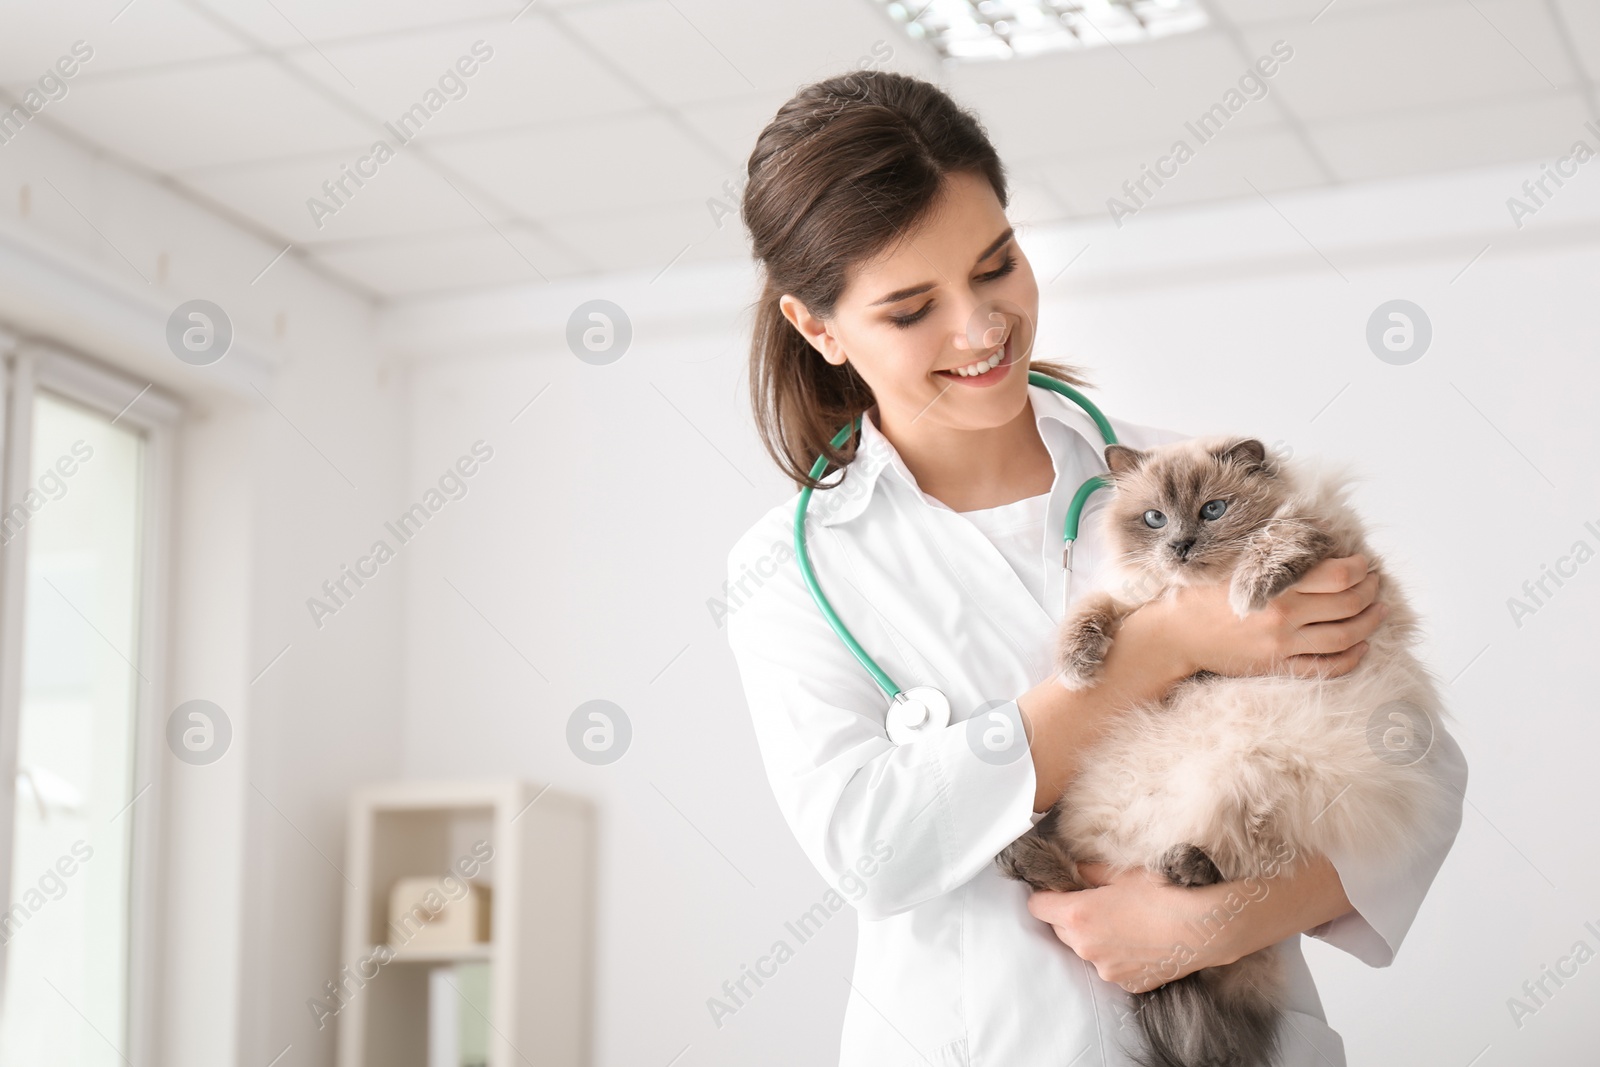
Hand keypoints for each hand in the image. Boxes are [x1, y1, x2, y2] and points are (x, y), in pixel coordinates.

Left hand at [1026, 861, 1238, 993]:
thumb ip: (1090, 871)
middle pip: (1059, 929)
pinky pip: (1110, 966)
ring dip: (1094, 937)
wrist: (1202, 928)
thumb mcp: (1122, 873)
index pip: (1037, 906)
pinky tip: (1139, 940)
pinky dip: (1117, 955)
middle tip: (1096, 902)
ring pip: (1085, 949)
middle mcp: (1085, 946)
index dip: (1046, 895)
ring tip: (1124, 922)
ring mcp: (1105, 969)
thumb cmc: (1163, 894)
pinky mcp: (1126, 983)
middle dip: (1069, 915)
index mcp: (1077, 915)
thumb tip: (1076, 869)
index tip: (1059, 889)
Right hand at [1150, 554, 1386, 680]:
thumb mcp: (1235, 564)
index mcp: (1275, 587)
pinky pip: (1326, 667)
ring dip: (1369, 622)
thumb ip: (1273, 555)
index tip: (1364, 563)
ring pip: (1345, 636)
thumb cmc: (1202, 593)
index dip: (1360, 568)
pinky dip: (1351, 657)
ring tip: (1379, 610)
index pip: (1339, 576)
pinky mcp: (1277, 666)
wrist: (1175, 634)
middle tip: (1376, 582)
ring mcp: (1282, 646)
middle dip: (1370, 591)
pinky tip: (1361, 646)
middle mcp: (1283, 617)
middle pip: (1348, 604)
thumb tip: (1316, 542)